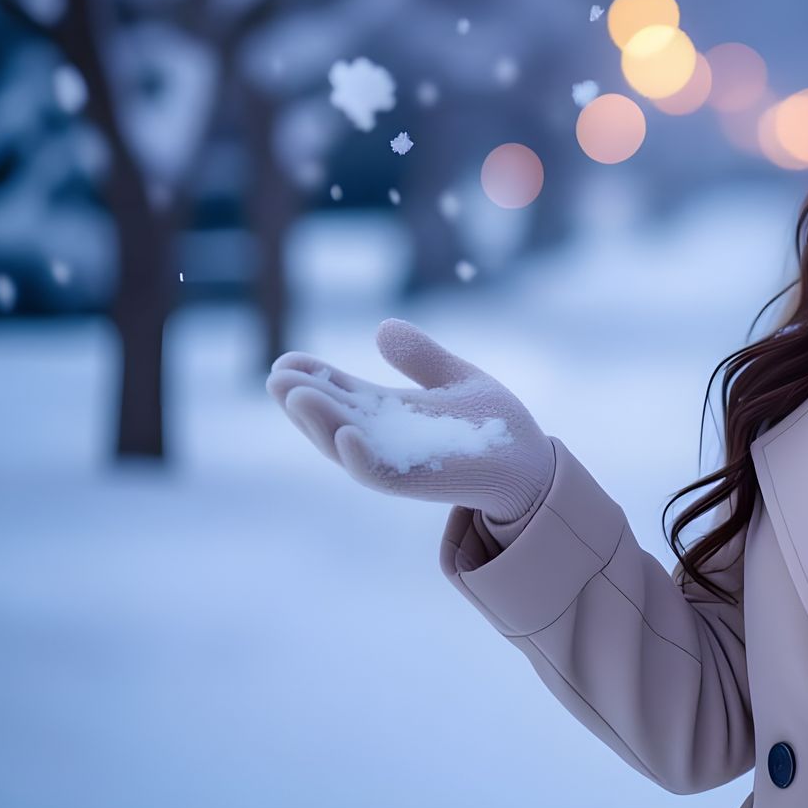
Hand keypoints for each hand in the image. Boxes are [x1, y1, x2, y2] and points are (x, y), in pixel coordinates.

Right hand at [265, 318, 554, 523]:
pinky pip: (380, 474)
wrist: (530, 461)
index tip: (287, 360)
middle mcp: (384, 437)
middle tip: (277, 375)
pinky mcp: (418, 481)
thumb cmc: (492, 424)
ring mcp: (397, 460)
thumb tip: (382, 327)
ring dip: (319, 424)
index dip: (312, 377)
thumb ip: (420, 357)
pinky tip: (347, 433)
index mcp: (388, 412)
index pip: (339, 392)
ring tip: (296, 396)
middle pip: (331, 418)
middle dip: (303, 399)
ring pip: (345, 446)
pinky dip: (360, 457)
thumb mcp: (454, 377)